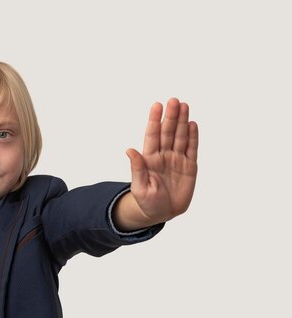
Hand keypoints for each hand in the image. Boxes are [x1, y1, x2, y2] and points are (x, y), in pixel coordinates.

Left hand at [118, 98, 198, 228]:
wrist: (161, 213)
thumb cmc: (147, 202)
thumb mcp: (140, 187)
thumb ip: (137, 168)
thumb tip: (129, 150)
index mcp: (149, 159)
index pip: (152, 135)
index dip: (155, 120)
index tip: (157, 105)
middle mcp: (163, 155)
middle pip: (168, 132)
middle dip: (171, 116)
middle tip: (174, 100)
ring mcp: (177, 160)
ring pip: (180, 137)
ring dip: (182, 122)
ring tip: (184, 106)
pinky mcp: (189, 167)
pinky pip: (192, 149)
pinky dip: (193, 137)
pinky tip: (192, 124)